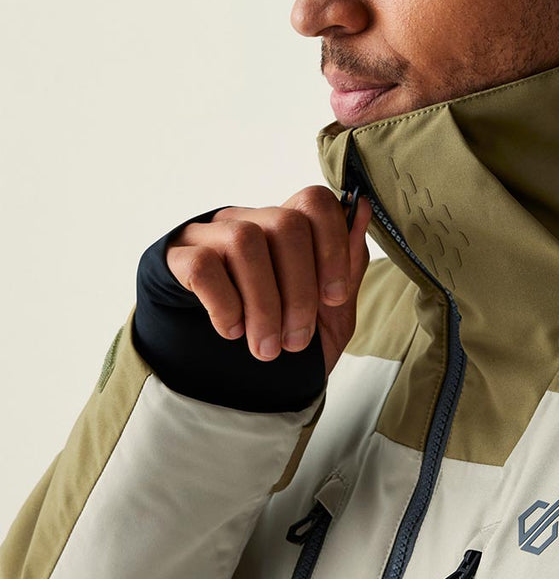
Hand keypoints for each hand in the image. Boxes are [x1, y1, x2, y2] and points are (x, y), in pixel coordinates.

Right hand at [165, 186, 371, 374]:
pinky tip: (232, 332)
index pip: (315, 201)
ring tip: (267, 348)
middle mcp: (251, 220)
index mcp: (290, 226)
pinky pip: (203, 265)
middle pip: (286, 224)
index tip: (335, 297)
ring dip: (263, 303)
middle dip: (299, 290)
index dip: (333, 245)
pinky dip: (224, 304)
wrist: (229, 377)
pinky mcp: (177, 258)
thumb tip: (362, 208)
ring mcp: (211, 235)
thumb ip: (348, 265)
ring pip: (244, 241)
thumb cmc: (284, 333)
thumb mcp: (330, 312)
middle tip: (297, 340)